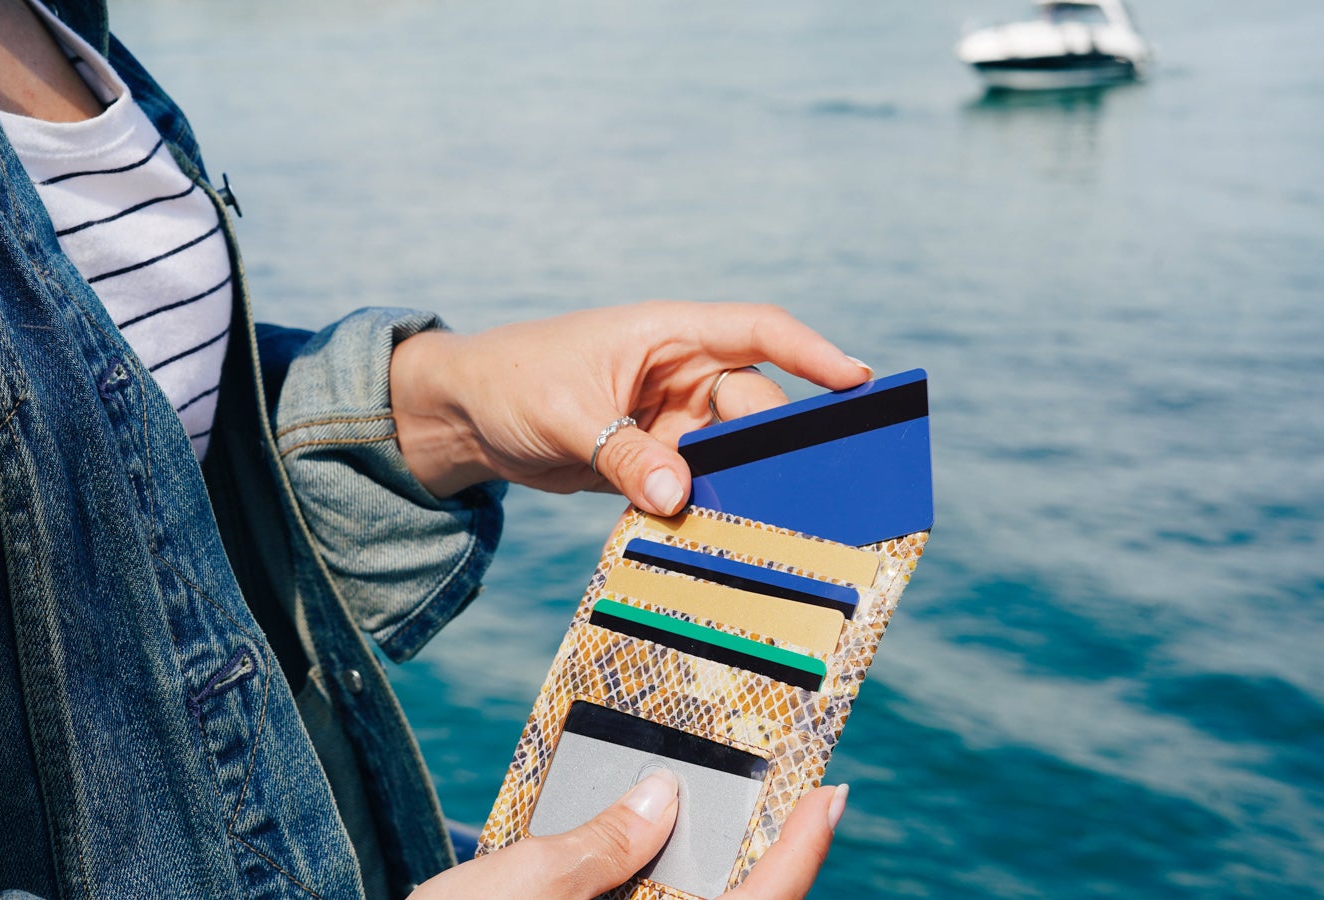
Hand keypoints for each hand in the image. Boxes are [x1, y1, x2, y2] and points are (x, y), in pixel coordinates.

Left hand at [390, 301, 871, 511]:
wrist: (466, 416)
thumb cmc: (512, 382)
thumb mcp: (565, 415)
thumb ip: (622, 454)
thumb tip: (676, 496)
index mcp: (668, 334)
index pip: (757, 331)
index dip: (812, 353)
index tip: (857, 381)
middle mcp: (681, 374)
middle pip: (753, 407)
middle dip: (777, 444)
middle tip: (805, 489)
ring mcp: (672, 420)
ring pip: (731, 455)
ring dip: (742, 488)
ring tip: (767, 526)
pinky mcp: (655, 461)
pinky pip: (697, 487)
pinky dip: (706, 511)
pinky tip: (716, 542)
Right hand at [409, 770, 848, 898]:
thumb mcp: (520, 887)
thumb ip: (599, 844)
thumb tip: (657, 799)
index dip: (802, 851)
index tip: (831, 793)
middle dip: (762, 860)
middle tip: (779, 797)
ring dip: (701, 869)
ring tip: (699, 807)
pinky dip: (646, 880)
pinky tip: (631, 843)